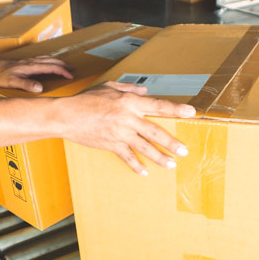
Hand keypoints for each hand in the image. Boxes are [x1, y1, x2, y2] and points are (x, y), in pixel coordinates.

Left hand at [0, 56, 72, 91]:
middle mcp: (32, 61)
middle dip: (64, 65)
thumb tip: (40, 87)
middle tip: (73, 71)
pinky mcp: (27, 61)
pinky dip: (51, 61)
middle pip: (52, 61)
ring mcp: (29, 60)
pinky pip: (43, 59)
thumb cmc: (1, 76)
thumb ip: (26, 84)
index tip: (71, 76)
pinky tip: (51, 64)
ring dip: (58, 62)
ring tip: (66, 66)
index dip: (62, 71)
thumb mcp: (13, 82)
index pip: (51, 67)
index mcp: (31, 66)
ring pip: (48, 59)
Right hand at [55, 81, 194, 174]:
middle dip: (172, 142)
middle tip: (184, 151)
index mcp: (129, 102)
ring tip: (171, 165)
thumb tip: (145, 91)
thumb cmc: (86, 99)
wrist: (67, 115)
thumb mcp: (109, 87)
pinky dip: (136, 166)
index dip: (176, 109)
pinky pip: (127, 157)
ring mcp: (120, 133)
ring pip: (145, 147)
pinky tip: (145, 172)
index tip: (192, 113)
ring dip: (159, 157)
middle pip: (155, 132)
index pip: (158, 106)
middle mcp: (128, 118)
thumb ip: (129, 89)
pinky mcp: (111, 145)